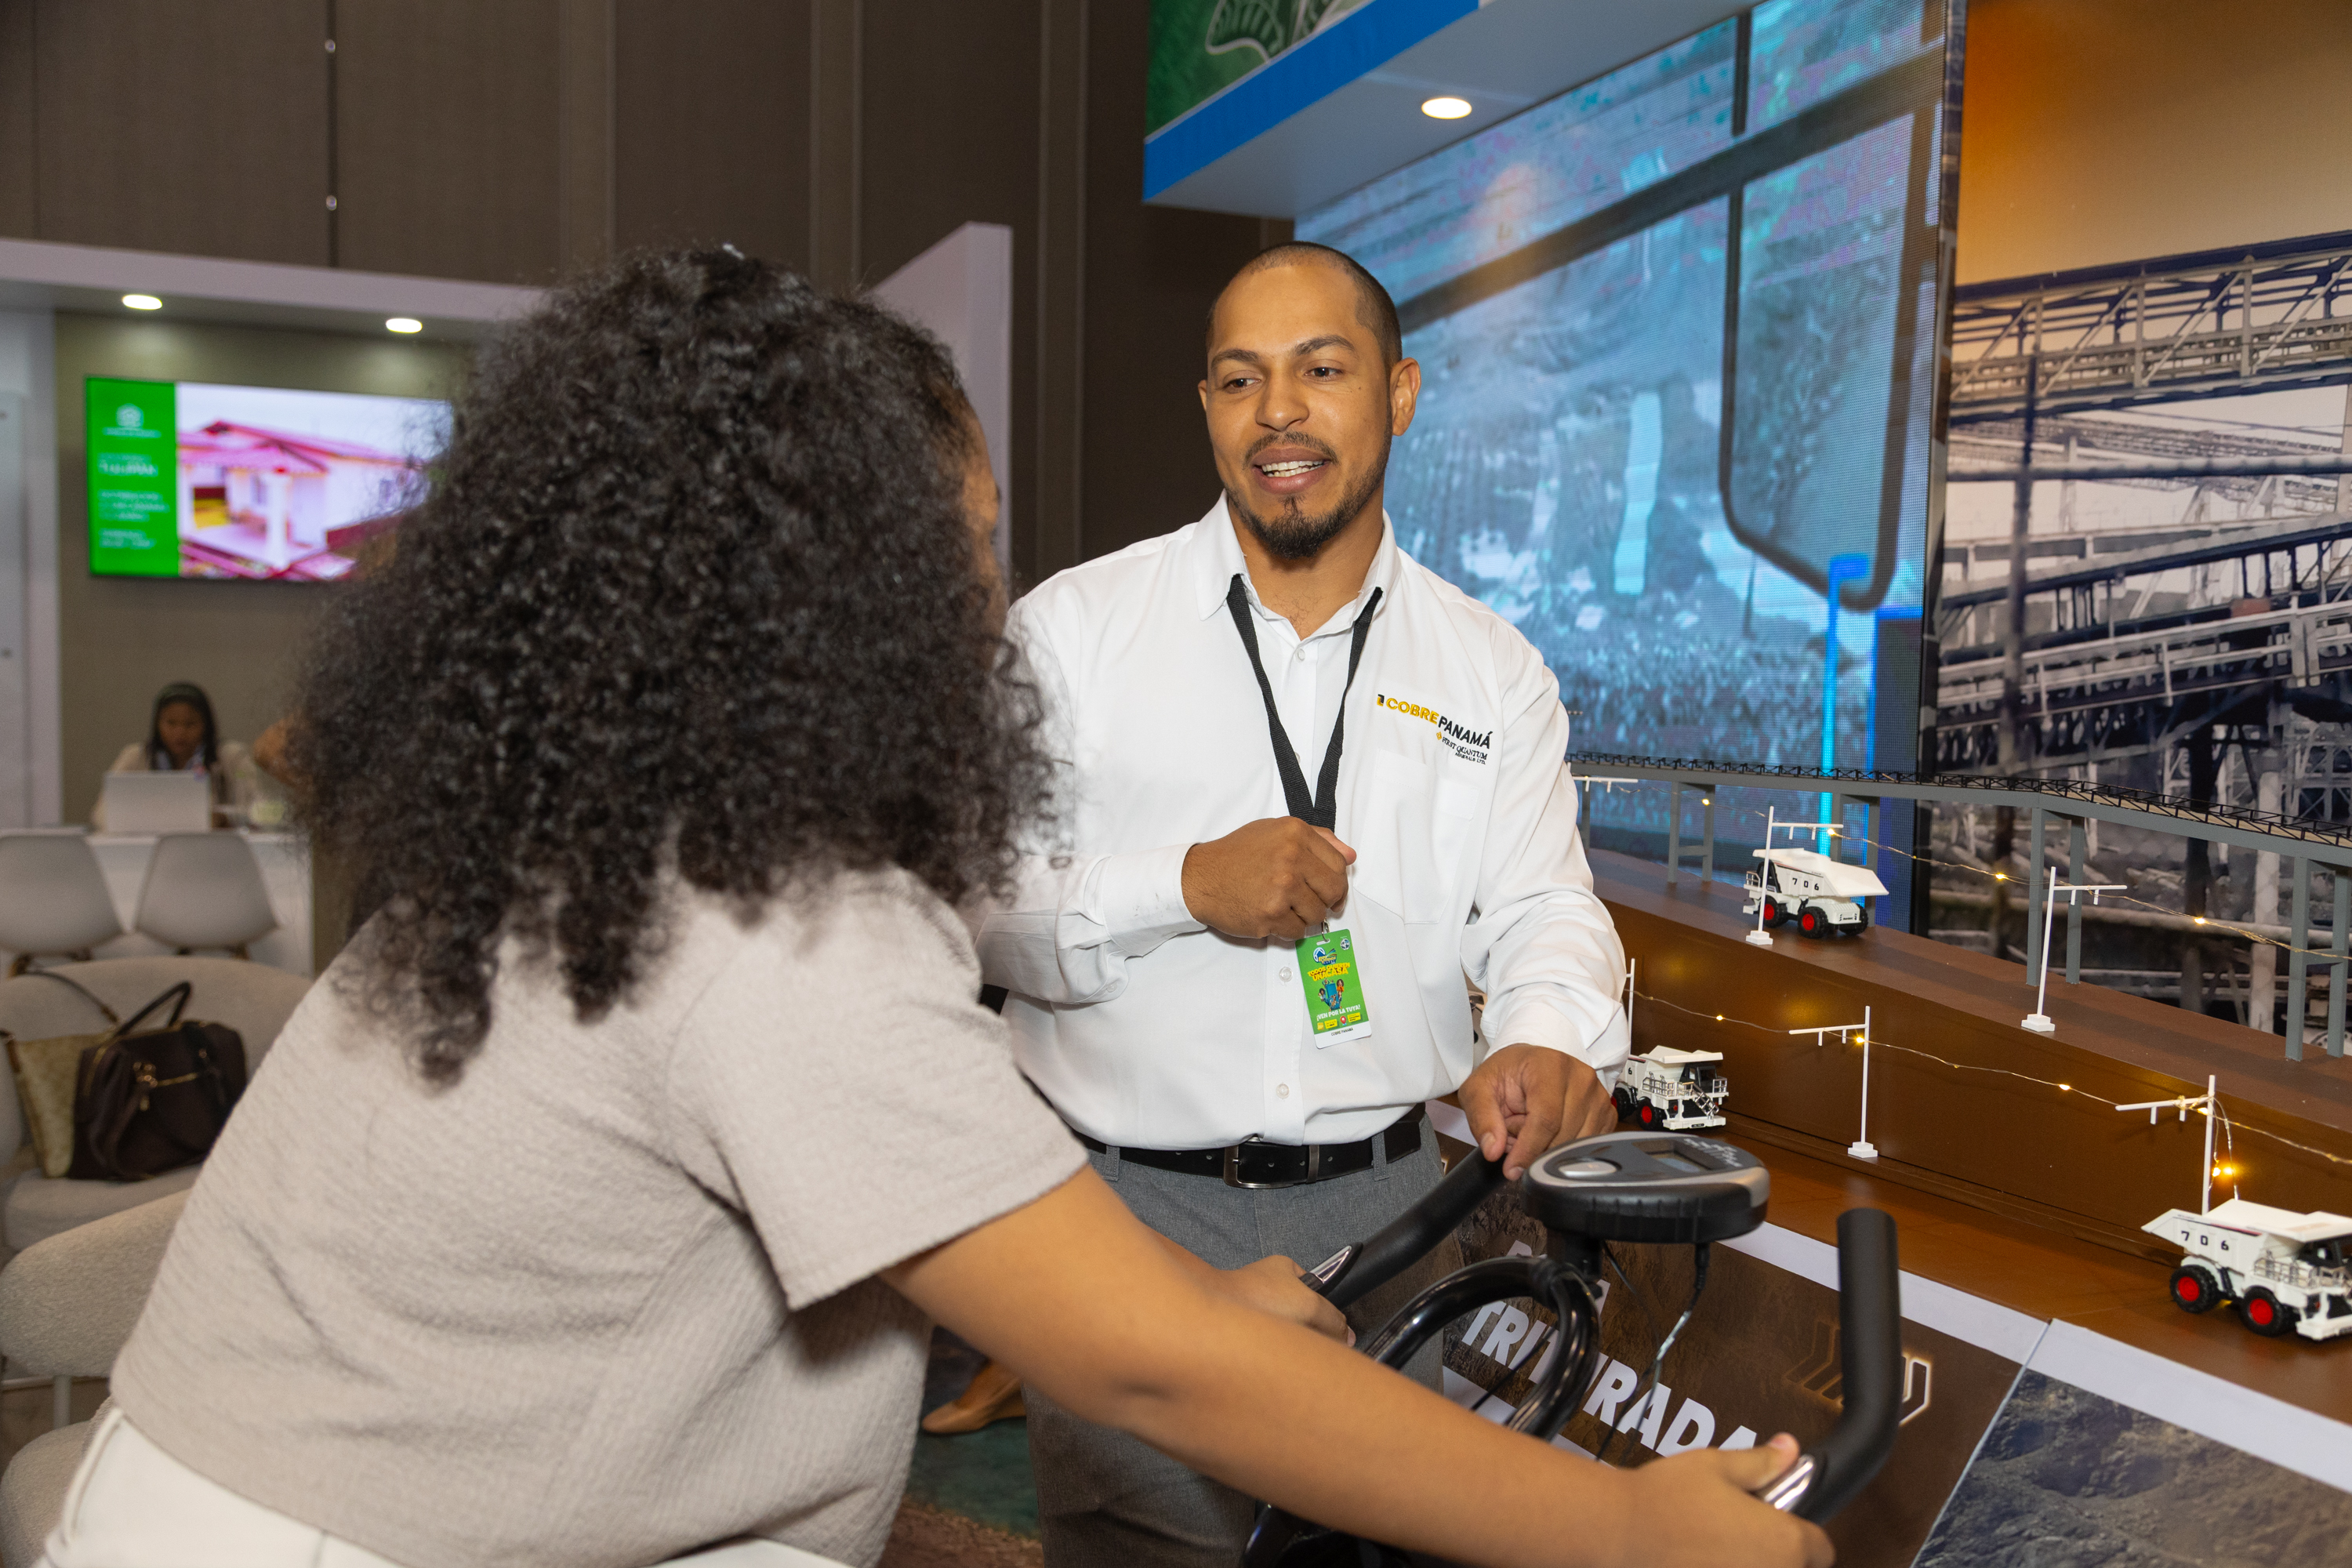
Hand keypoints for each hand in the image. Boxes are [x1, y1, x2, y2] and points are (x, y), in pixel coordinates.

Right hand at [1182, 817, 1355, 940]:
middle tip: (1309, 901)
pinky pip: (1298, 931)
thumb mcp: (1274, 832)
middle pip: (1334, 890)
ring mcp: (1281, 887)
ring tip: (1283, 906)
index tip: (1327, 889)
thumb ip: (1317, 840)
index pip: (1339, 864)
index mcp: (1295, 833)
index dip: (1337, 881)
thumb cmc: (1236, 855)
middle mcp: (1291, 857)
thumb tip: (1350, 857)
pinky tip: (1272, 916)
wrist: (1200, 877)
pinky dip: (1289, 929)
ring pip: (1317, 914)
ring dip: (1304, 916)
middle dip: (1326, 901)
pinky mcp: (1271, 914)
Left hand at [1219, 1255, 1352, 1343]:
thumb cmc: (1257, 1298)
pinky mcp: (1241, 1329)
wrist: (1212, 1318)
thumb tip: (1348, 1338)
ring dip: (1289, 1342)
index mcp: (1283, 1268)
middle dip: (1308, 1332)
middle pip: (1300, 1313)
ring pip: (1283, 1330)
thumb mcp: (1310, 1306)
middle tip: (1314, 1348)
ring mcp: (1251, 1307)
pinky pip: (1267, 1343)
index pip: (1315, 1291)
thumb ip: (1334, 1321)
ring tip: (1292, 1353)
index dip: (1326, 1313)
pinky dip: (1273, 1352)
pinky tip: (1276, 1359)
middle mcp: (1265, 1285)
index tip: (1333, 1333)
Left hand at [1458, 1042, 1614, 1180]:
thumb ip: (1482, 1118)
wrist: (1527, 1064)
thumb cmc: (1506, 1074)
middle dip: (1534, 1148)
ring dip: (1550, 1149)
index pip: (1546, 1119)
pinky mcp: (1606, 1113)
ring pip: (1576, 1146)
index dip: (1528, 1149)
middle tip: (1515, 1134)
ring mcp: (1598, 1096)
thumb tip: (1494, 1151)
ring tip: (1531, 1128)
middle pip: (1562, 1136)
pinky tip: (1552, 1133)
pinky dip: (1566, 1149)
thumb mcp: (1478, 1089)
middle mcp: (1581, 1078)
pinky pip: (1588, 1147)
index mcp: (1550, 1066)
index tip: (1512, 1169)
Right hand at [1605, 1434, 1833, 1567]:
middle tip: (1740, 1531)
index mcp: (1785, 1541)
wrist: (1618, 1530)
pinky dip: (1722, 1567)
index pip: (1822, 1550)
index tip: (1783, 1524)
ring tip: (1715, 1543)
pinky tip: (1697, 1556)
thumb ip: (1761, 1463)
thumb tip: (1790, 1449)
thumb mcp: (1718, 1466)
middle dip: (1775, 1552)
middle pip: (1793, 1567)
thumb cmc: (1668, 1496)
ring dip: (1750, 1562)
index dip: (1806, 1535)